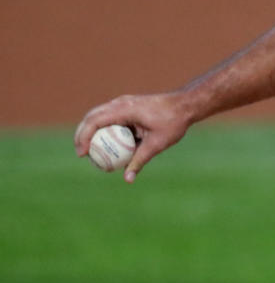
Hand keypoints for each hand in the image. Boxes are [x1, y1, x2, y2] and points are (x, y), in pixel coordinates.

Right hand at [74, 92, 191, 182]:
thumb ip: (140, 160)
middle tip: (81, 154)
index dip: (84, 137)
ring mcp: (123, 103)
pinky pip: (110, 118)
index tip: (82, 154)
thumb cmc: (173, 122)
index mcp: (124, 109)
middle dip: (82, 135)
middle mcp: (120, 103)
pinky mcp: (128, 107)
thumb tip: (127, 179)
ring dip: (91, 131)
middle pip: (91, 117)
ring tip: (89, 151)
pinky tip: (107, 145)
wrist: (185, 105)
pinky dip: (104, 129)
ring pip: (99, 116)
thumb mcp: (156, 144)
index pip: (95, 121)